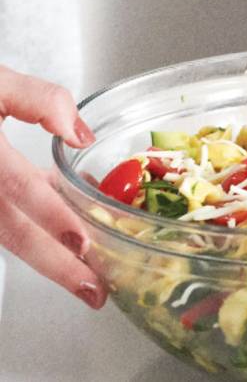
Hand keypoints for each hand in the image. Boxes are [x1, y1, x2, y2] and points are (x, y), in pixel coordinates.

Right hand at [0, 65, 105, 308]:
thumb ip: (40, 99)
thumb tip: (80, 135)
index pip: (18, 188)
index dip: (50, 214)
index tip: (82, 242)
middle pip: (11, 231)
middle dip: (53, 264)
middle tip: (92, 292)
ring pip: (6, 235)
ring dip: (46, 258)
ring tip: (84, 279)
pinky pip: (3, 223)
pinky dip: (36, 229)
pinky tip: (67, 236)